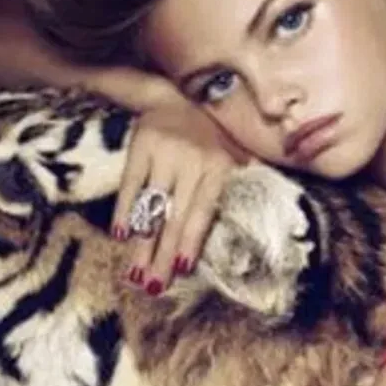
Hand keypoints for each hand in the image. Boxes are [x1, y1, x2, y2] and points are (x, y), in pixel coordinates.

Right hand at [111, 99, 248, 293]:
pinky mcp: (139, 147)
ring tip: (135, 273)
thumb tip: (264, 215)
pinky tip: (121, 236)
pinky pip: (130, 185)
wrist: (174, 98)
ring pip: (151, 207)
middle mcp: (193, 160)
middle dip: (163, 255)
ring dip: (142, 243)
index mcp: (220, 166)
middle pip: (175, 216)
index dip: (190, 241)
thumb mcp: (234, 153)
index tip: (181, 270)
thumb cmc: (209, 135)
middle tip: (153, 287)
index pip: (202, 211)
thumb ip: (244, 180)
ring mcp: (165, 153)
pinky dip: (124, 211)